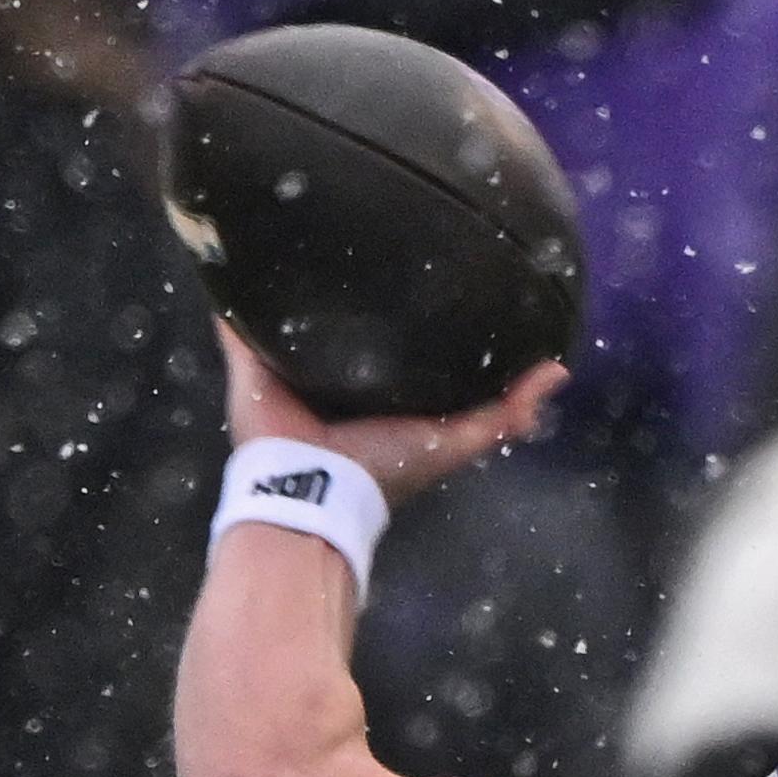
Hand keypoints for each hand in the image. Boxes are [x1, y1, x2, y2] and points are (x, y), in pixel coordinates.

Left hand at [219, 321, 564, 503]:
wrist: (303, 487)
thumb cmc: (276, 440)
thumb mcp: (253, 374)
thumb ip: (243, 336)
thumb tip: (223, 289)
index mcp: (364, 404)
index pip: (395, 368)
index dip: (411, 341)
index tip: (427, 305)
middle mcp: (405, 418)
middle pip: (450, 385)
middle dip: (476, 361)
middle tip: (498, 320)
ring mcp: (435, 433)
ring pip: (485, 403)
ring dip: (517, 380)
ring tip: (540, 345)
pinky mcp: (452, 443)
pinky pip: (499, 419)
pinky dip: (530, 397)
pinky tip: (554, 370)